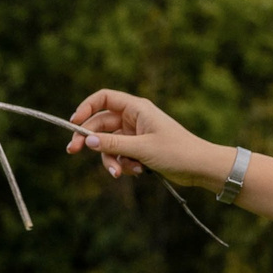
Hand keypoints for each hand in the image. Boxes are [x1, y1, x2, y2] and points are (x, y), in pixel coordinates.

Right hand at [65, 89, 216, 184]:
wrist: (200, 167)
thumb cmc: (177, 152)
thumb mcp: (142, 148)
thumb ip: (113, 144)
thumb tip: (88, 141)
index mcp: (136, 108)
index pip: (104, 99)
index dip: (86, 108)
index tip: (73, 123)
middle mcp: (134, 118)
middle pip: (101, 124)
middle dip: (89, 140)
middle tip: (72, 152)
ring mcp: (136, 134)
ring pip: (109, 144)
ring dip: (110, 159)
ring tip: (119, 174)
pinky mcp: (139, 149)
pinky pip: (120, 155)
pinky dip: (124, 165)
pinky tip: (137, 172)